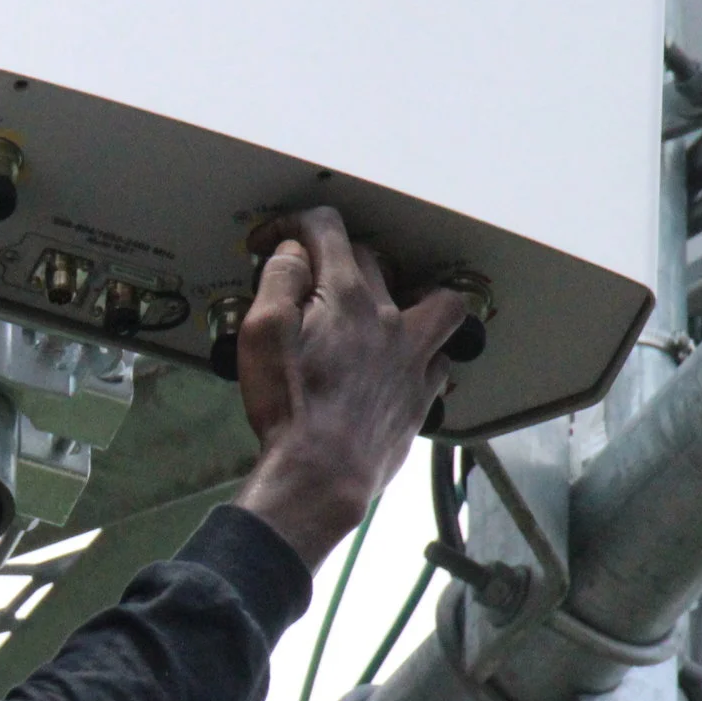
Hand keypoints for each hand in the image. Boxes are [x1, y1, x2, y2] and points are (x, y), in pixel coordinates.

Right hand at [235, 207, 463, 566]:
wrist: (319, 475)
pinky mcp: (420, 394)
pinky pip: (441, 357)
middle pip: (372, 259)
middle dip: (334, 259)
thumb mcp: (261, 334)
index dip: (293, 224)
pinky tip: (403, 361)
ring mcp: (412, 356)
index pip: (327, 230)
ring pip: (437, 303)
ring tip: (391, 304)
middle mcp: (388, 318)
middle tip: (306, 281)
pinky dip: (425, 351)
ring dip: (415, 295)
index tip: (273, 241)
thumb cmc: (288, 411)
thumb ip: (279, 281)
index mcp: (345, 296)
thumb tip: (293, 253)